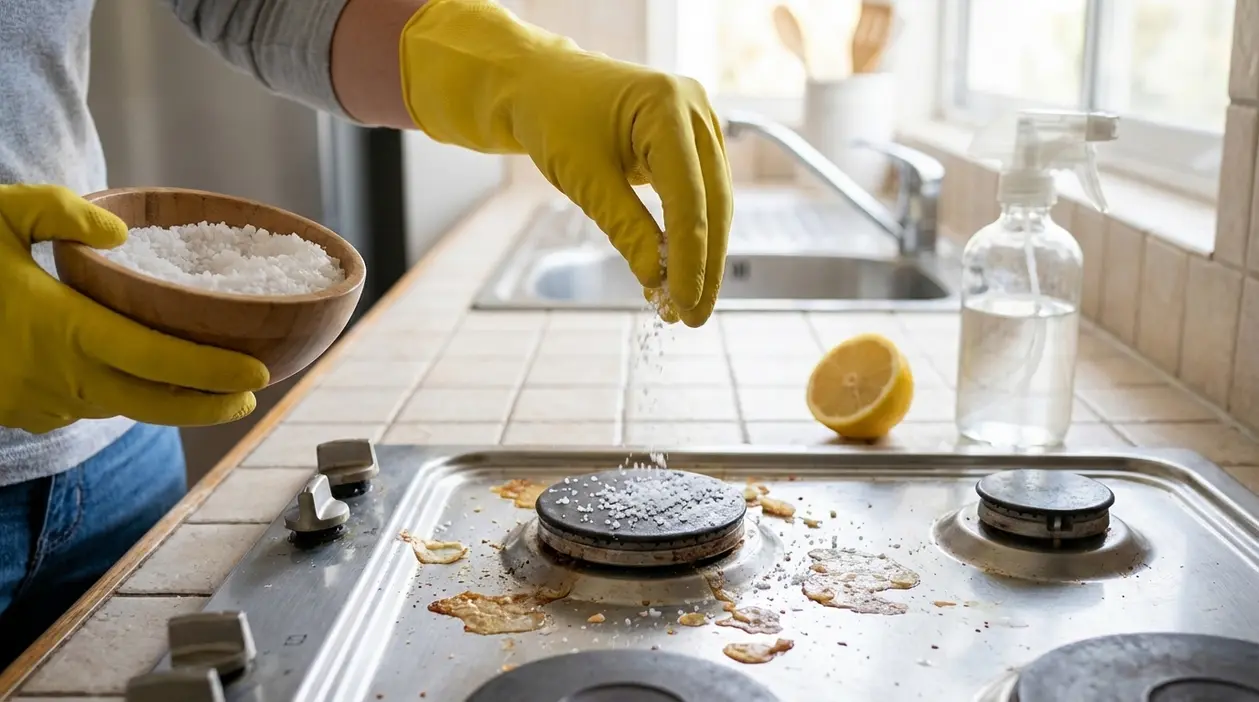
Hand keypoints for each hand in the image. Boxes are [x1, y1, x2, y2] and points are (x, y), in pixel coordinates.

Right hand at [0, 184, 269, 433]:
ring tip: (208, 385)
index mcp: (62, 330)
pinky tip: (138, 376)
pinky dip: (118, 395)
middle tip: (250, 396)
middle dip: (209, 405)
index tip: (258, 374)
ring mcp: (39, 403)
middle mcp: (58, 378)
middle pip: (154, 404)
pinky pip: (86, 406)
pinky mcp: (24, 413)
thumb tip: (119, 232)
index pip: (159, 361)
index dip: (213, 372)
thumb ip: (61, 214)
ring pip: (121, 408)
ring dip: (166, 402)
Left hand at [398, 0, 732, 325]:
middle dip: (704, 265)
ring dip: (701, 257)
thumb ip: (625, 227)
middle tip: (694, 316)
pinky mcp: (693, 142)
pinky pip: (700, 196)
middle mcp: (695, 110)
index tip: (683, 303)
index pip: (689, 197)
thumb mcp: (583, 176)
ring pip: (713, 204)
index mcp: (667, 105)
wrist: (539, 85)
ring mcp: (699, 124)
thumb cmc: (553, 116)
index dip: (689, 257)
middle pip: (713, 203)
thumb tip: (656, 279)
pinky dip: (688, 236)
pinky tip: (675, 275)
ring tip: (685, 306)